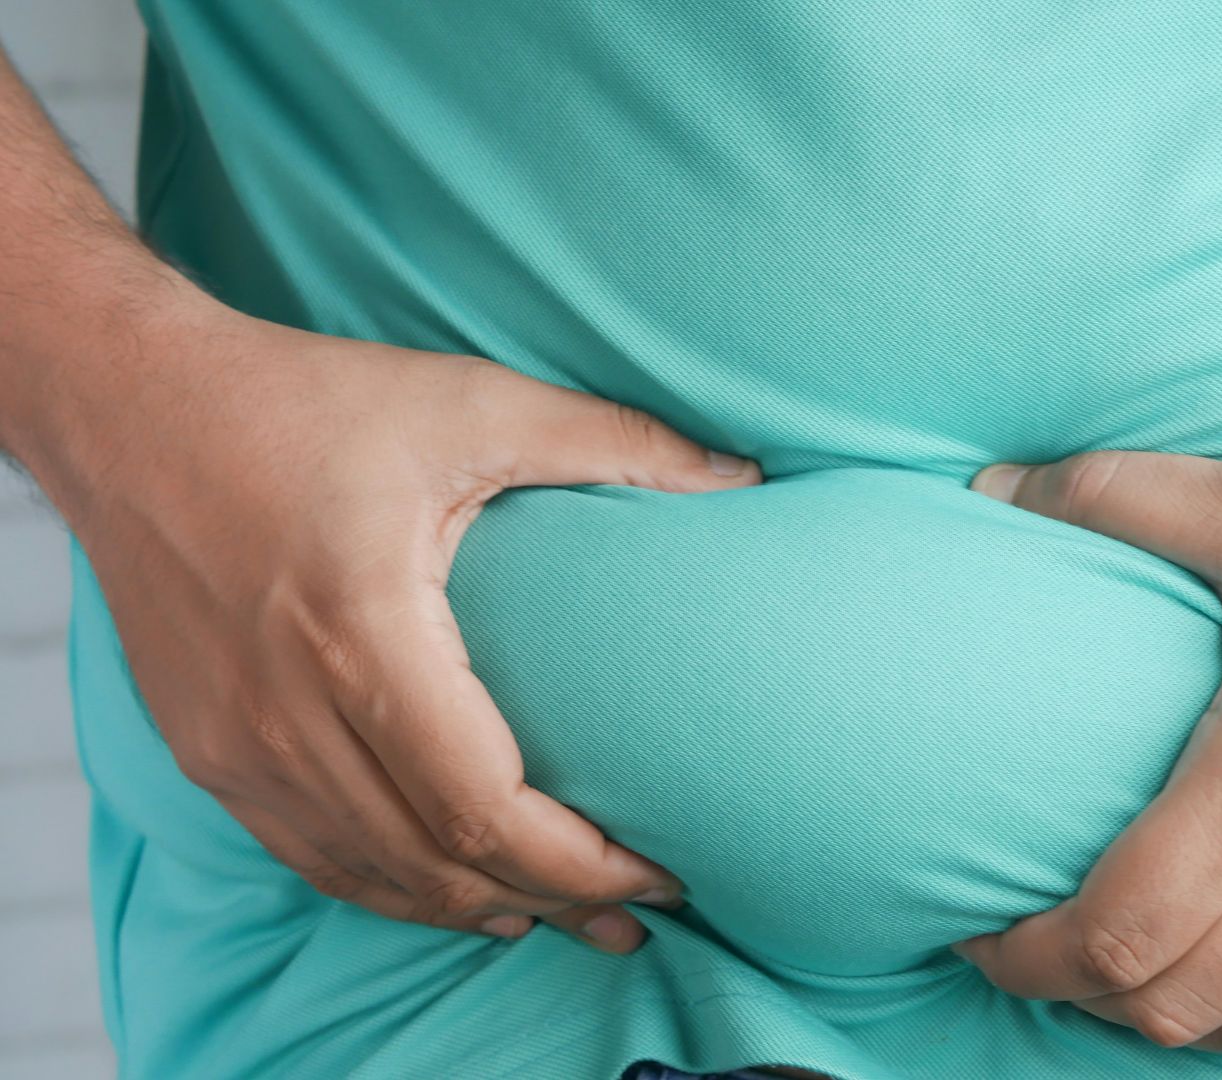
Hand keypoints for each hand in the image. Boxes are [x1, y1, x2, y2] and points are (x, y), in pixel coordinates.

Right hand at [59, 299, 760, 951]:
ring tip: (565, 918)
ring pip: (373, 876)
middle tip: (638, 916)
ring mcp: (235, 744)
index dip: (581, 862)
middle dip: (553, 902)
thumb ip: (615, 441)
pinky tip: (456, 893)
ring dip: (476, 909)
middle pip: (438, 862)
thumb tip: (742, 479)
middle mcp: (286, 710)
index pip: (484, 807)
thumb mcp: (471, 402)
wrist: (131, 407)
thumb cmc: (302, 400)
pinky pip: (312, 856)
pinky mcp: (207, 750)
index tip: (661, 872)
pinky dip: (394, 889)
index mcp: (361, 631)